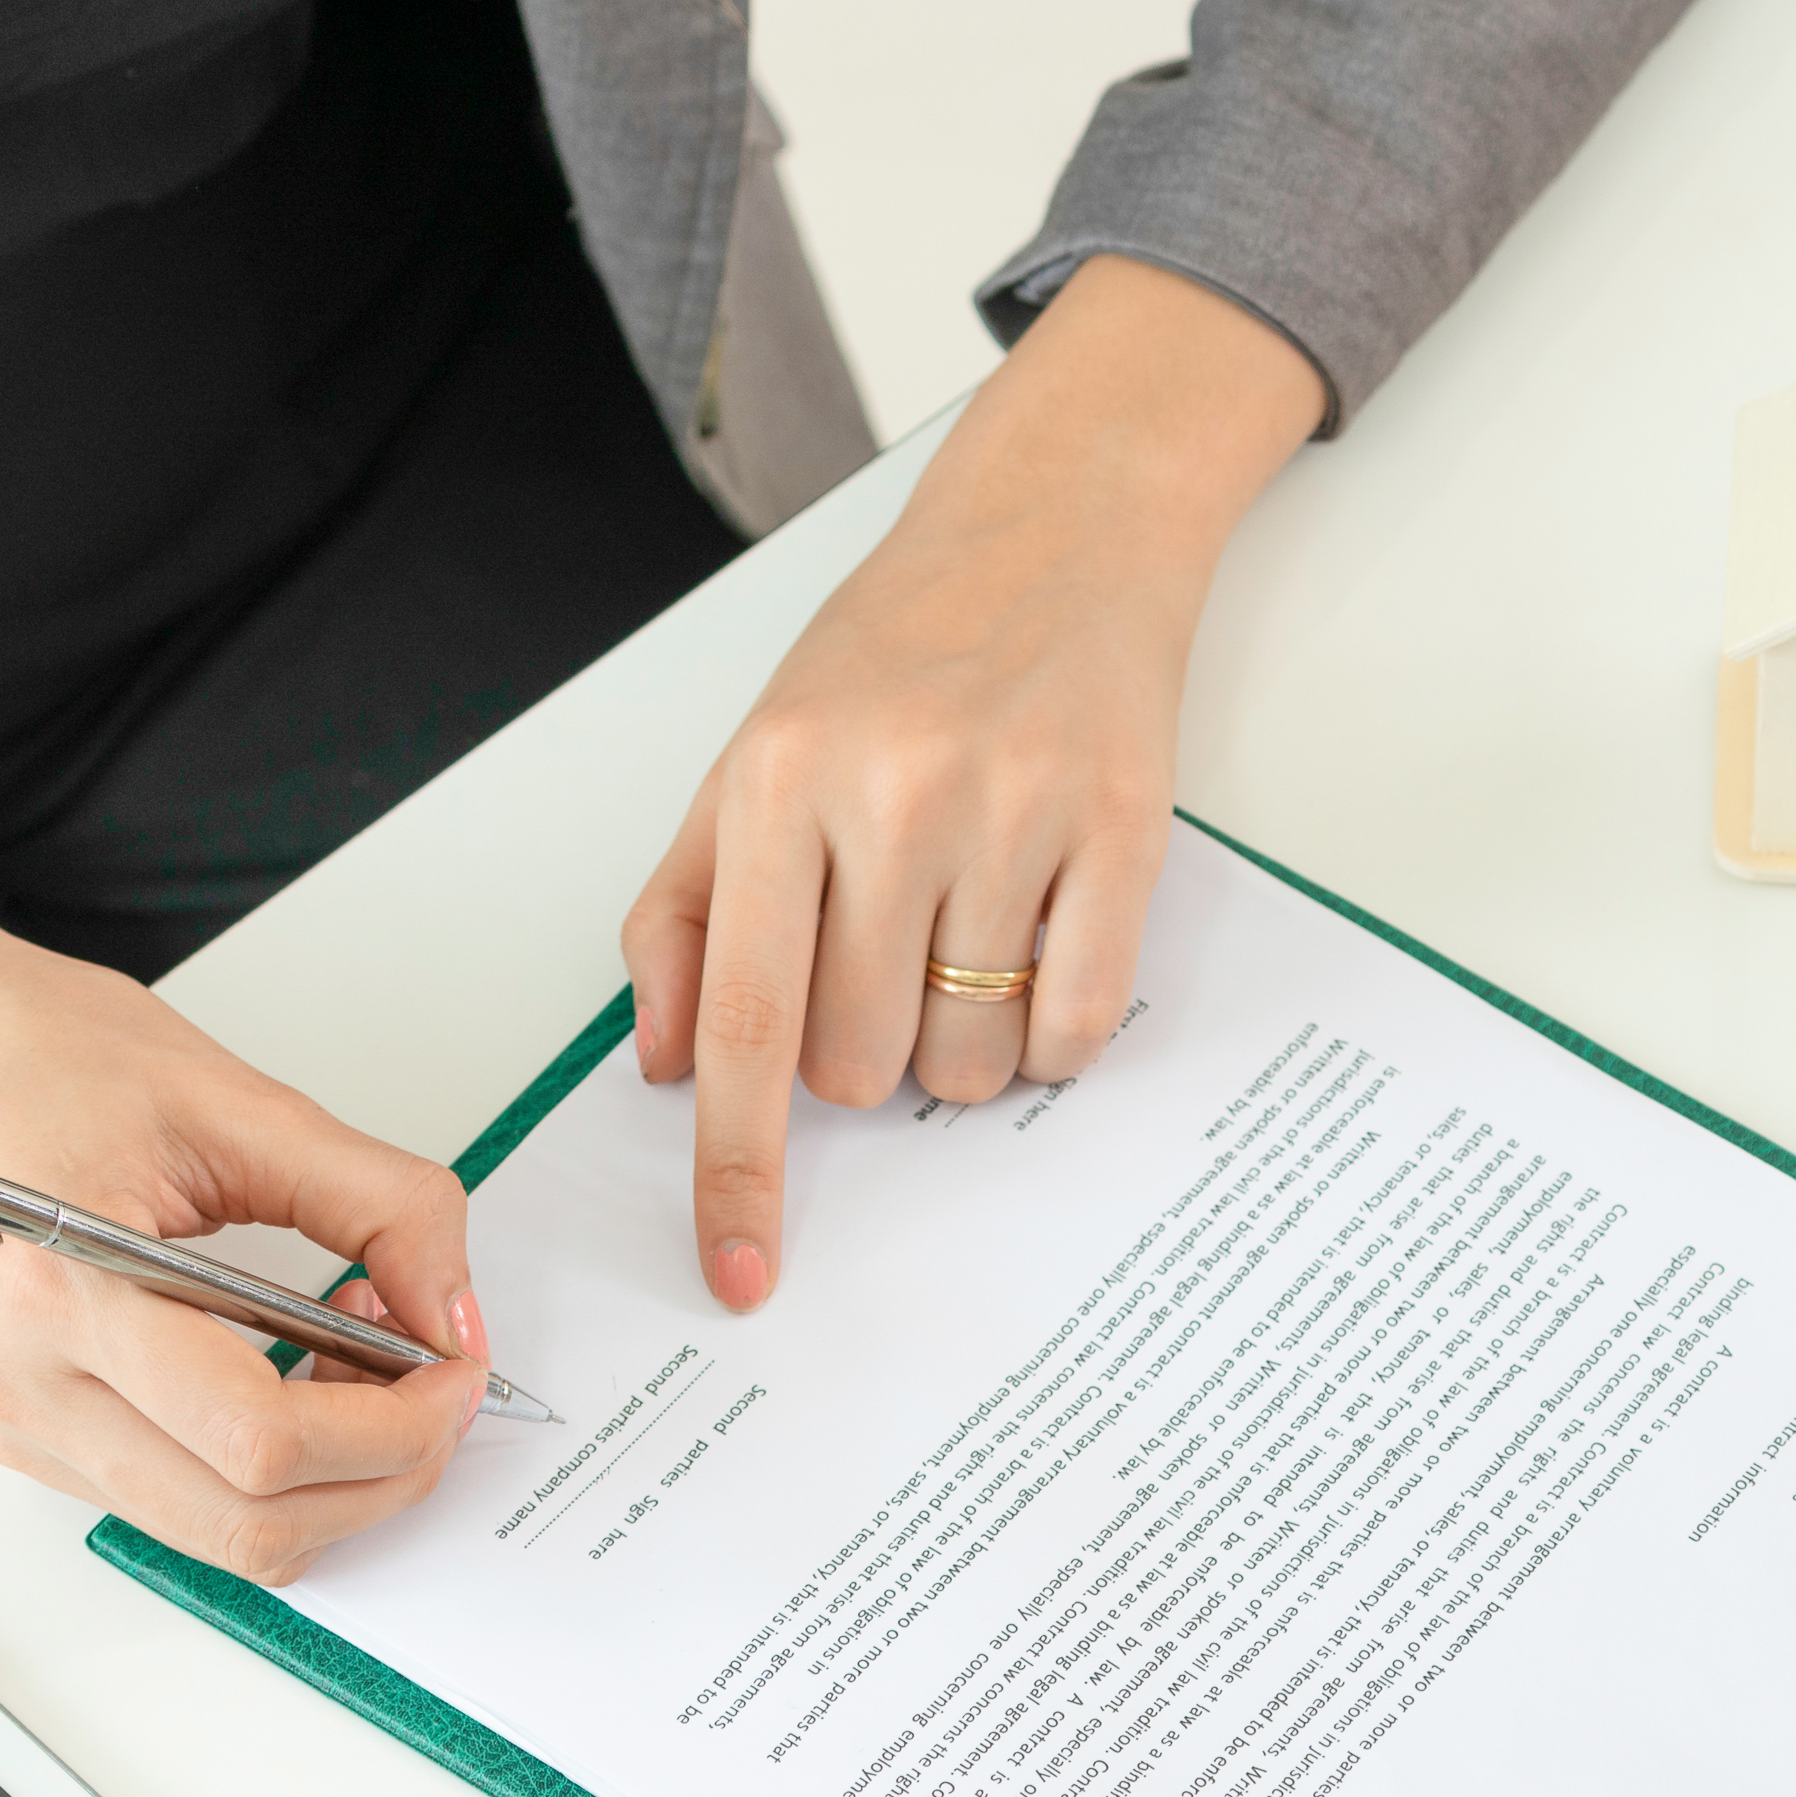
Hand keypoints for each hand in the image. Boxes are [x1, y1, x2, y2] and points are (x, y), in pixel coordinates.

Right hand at [0, 838, 485, 1583]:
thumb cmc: (31, 1051)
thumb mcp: (235, 1100)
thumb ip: (375, 1203)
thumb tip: (454, 1310)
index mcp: (64, 1286)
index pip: (260, 1438)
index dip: (393, 1426)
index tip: (454, 1368)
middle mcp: (20, 1381)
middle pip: (246, 1522)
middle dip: (380, 1475)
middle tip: (436, 1390)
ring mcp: (10, 1420)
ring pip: (213, 1537)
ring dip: (324, 1482)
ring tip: (358, 1367)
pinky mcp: (18, 1432)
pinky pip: (170, 1501)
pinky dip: (259, 1469)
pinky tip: (287, 1373)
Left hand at [625, 255, 1324, 1310]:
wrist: (1059, 523)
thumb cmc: (896, 651)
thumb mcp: (750, 757)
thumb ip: (686, 914)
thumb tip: (667, 1067)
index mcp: (776, 785)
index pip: (747, 1029)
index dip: (738, 1172)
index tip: (739, 1273)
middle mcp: (893, 797)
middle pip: (862, 1066)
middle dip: (868, 1055)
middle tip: (892, 956)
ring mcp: (1018, 811)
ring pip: (971, 1062)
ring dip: (963, 1046)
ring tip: (971, 933)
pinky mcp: (1128, 825)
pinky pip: (1080, 1025)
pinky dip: (1054, 1033)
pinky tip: (1042, 950)